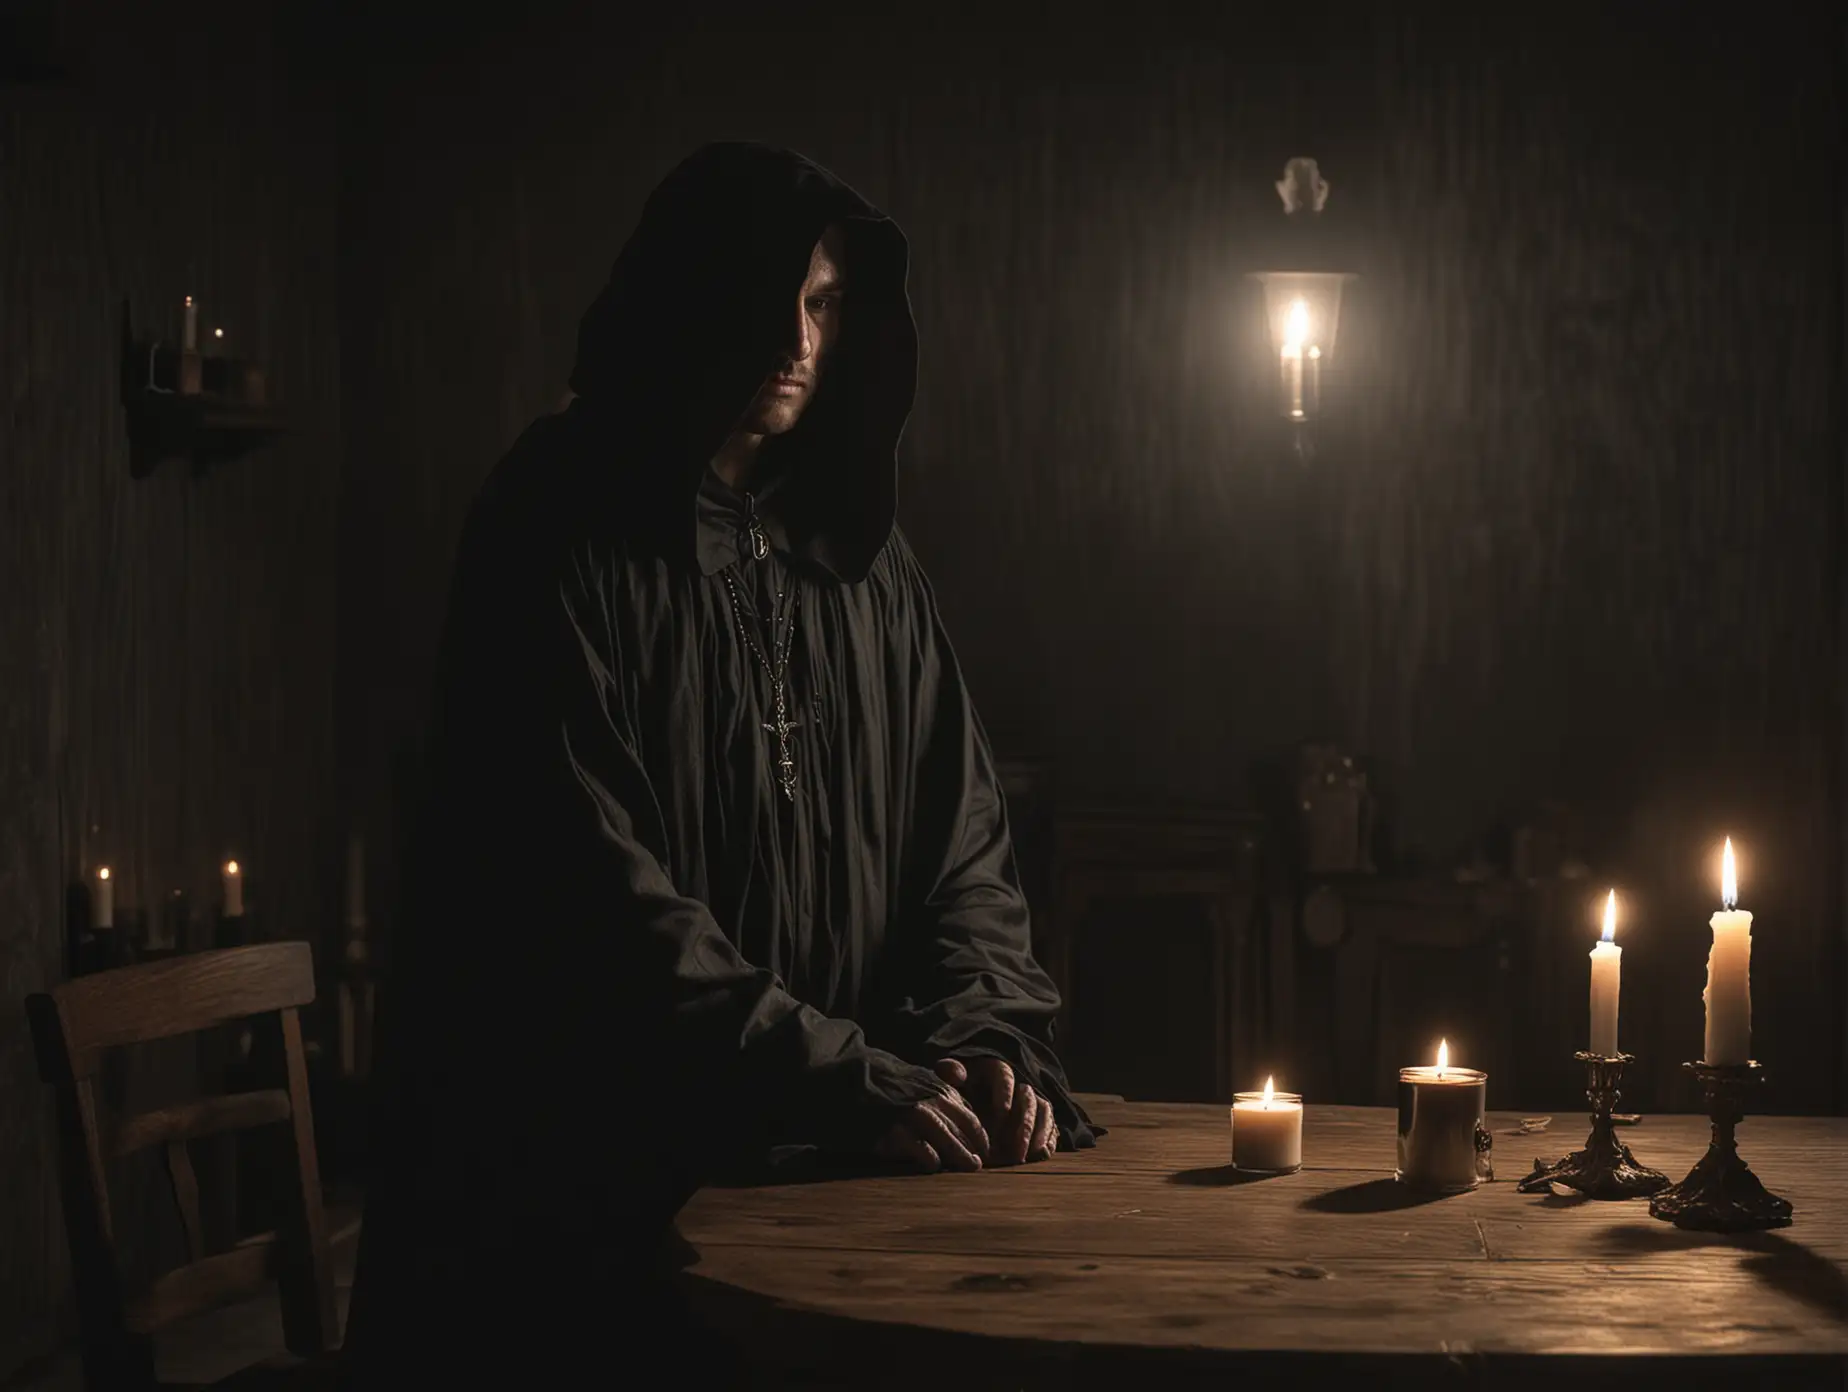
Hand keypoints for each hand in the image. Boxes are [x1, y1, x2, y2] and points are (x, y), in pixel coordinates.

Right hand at [874, 1082, 990, 1172]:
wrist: (854, 1081)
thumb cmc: (890, 1086)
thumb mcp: (922, 1081)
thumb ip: (944, 1094)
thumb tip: (968, 1112)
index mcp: (940, 1091)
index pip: (970, 1117)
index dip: (979, 1135)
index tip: (983, 1148)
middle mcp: (931, 1103)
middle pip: (964, 1131)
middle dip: (974, 1149)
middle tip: (978, 1164)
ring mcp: (915, 1117)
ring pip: (950, 1142)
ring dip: (961, 1157)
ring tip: (969, 1168)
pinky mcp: (898, 1133)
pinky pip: (924, 1153)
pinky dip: (932, 1161)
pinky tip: (933, 1166)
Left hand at [935, 1057, 1055, 1165]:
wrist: (970, 1098)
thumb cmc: (961, 1087)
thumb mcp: (951, 1076)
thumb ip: (950, 1072)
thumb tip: (956, 1074)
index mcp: (996, 1071)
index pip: (1005, 1076)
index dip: (1004, 1093)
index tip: (1001, 1111)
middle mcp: (1018, 1084)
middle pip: (1028, 1099)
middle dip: (1025, 1124)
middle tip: (1018, 1148)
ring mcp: (1030, 1102)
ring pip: (1043, 1112)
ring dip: (1041, 1133)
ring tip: (1035, 1154)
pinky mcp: (1038, 1119)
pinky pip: (1051, 1125)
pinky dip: (1050, 1138)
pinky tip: (1043, 1154)